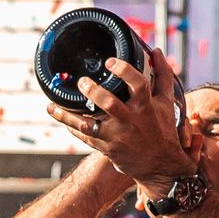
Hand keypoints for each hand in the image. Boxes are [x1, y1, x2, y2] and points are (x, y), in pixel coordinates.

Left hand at [46, 48, 198, 190]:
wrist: (161, 166)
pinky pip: (85, 137)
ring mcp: (117, 136)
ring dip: (68, 115)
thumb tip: (156, 51)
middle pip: (109, 104)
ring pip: (88, 125)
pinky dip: (71, 127)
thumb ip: (163, 76)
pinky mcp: (108, 148)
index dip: (124, 71)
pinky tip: (60, 116)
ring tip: (52, 105)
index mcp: (145, 107)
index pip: (138, 84)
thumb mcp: (166, 103)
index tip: (110, 62)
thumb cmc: (163, 131)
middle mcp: (130, 121)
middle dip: (93, 91)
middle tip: (82, 82)